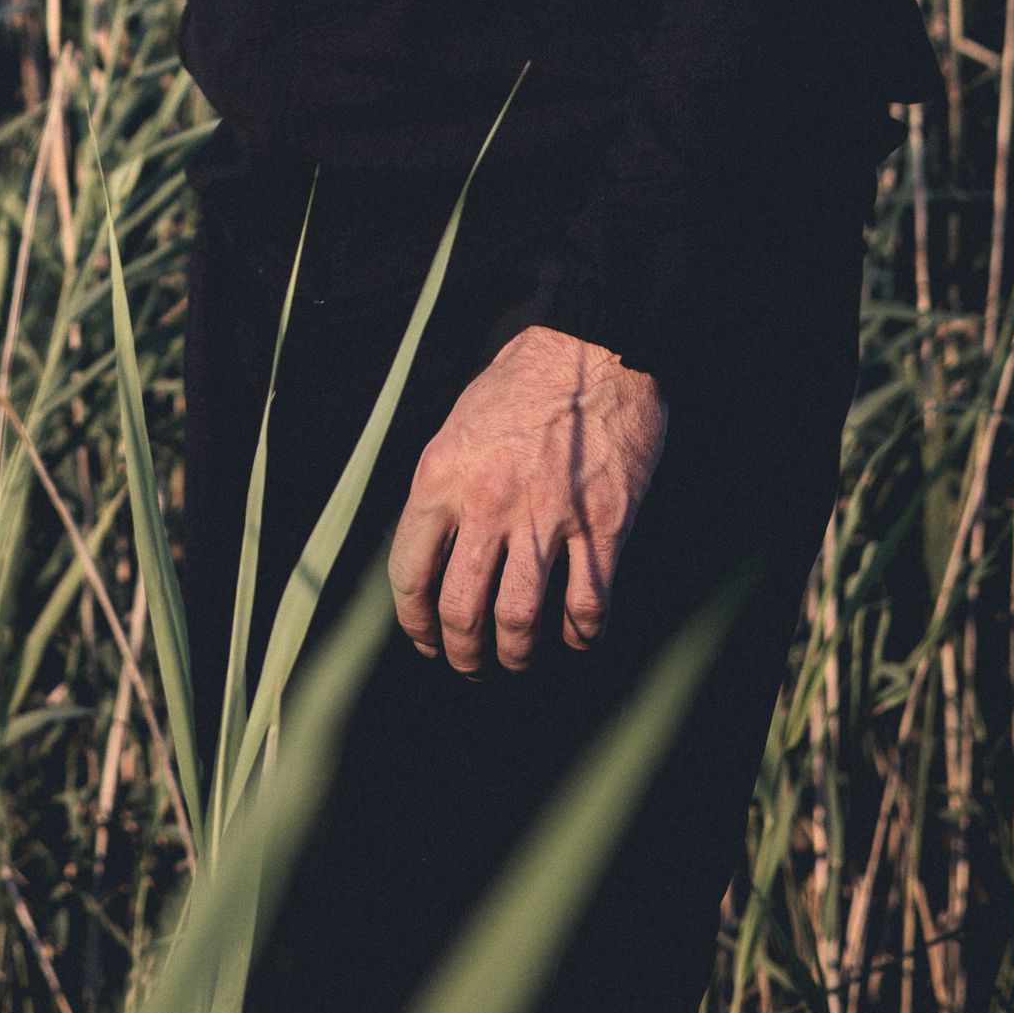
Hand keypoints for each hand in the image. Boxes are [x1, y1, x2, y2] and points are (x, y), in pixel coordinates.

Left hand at [388, 327, 668, 672]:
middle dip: (461, 652)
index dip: (415, 622)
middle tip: (469, 664)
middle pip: (461, 609)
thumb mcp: (458, 425)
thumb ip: (443, 486)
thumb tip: (432, 547)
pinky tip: (577, 637)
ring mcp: (547, 517)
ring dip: (515, 654)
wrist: (594, 348)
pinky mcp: (603, 524)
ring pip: (519, 618)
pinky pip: (588, 603)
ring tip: (516, 659)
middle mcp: (488, 503)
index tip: (425, 640)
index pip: (410, 572)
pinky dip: (580, 634)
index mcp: (442, 477)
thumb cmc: (522, 382)